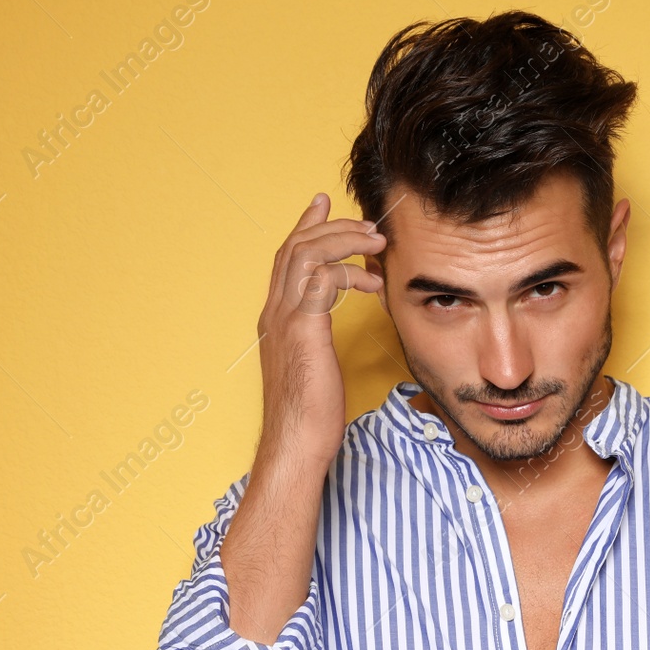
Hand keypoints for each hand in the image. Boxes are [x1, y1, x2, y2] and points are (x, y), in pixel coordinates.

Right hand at [255, 192, 385, 466]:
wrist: (296, 443)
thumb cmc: (310, 417)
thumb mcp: (314, 368)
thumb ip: (316, 341)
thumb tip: (328, 335)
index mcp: (276, 319)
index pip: (286, 260)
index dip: (305, 228)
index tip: (323, 206)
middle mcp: (274, 312)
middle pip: (294, 246)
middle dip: (330, 225)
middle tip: (364, 220)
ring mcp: (284, 318)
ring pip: (307, 253)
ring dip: (344, 240)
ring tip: (376, 242)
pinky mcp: (302, 329)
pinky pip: (322, 279)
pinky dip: (350, 272)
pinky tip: (372, 283)